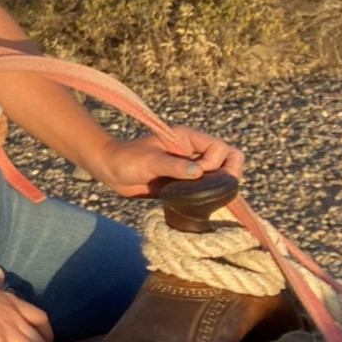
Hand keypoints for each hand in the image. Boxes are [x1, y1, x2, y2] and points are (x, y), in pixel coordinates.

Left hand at [92, 127, 243, 197]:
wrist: (111, 171)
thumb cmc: (127, 160)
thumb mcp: (150, 161)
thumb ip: (173, 166)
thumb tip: (198, 172)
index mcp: (188, 138)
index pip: (220, 148)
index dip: (214, 163)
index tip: (196, 173)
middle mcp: (194, 151)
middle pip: (229, 160)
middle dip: (227, 174)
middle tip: (211, 187)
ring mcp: (192, 168)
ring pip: (222, 175)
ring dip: (220, 186)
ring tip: (204, 195)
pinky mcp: (187, 183)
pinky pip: (209, 188)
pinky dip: (211, 195)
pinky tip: (200, 203)